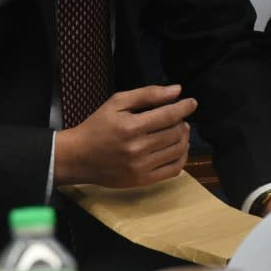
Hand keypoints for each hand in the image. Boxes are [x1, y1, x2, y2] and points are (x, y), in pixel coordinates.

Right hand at [54, 84, 193, 187]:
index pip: (169, 115)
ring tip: (178, 131)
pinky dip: (182, 157)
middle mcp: (138, 148)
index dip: (185, 107)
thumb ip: (147, 94)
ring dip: (184, 138)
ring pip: (178, 150)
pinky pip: (174, 170)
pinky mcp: (143, 181)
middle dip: (182, 121)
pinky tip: (178, 148)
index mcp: (131, 127)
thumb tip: (177, 90)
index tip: (192, 102)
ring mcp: (141, 167)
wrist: (78, 158)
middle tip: (179, 118)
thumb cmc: (98, 126)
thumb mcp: (117, 102)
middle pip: (175, 133)